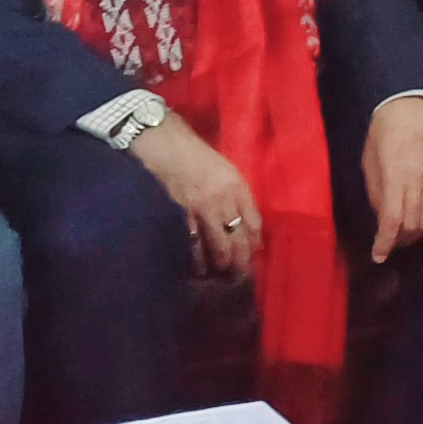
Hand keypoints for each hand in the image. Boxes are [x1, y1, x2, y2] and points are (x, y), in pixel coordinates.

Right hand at [127, 113, 260, 277]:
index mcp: (238, 187)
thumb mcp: (225, 171)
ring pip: (219, 247)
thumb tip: (243, 223)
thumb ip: (236, 195)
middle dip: (241, 262)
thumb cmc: (197, 157)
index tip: (253, 255)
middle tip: (239, 275)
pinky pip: (194, 245)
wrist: (167, 147)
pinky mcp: (182, 216)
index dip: (255, 244)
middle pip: (239, 240)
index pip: (254, 223)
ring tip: (220, 274)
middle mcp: (225, 200)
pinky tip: (198, 269)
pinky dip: (198, 260)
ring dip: (221, 265)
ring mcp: (203, 209)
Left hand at [361, 95, 422, 262]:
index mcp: (396, 173)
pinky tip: (422, 226)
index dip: (385, 242)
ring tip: (403, 236)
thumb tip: (381, 218)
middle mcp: (420, 179)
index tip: (378, 255)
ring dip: (414, 236)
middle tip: (388, 243)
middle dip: (398, 241)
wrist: (417, 102)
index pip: (393, 219)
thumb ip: (376, 190)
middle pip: (412, 225)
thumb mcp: (370, 158)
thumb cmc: (386, 128)